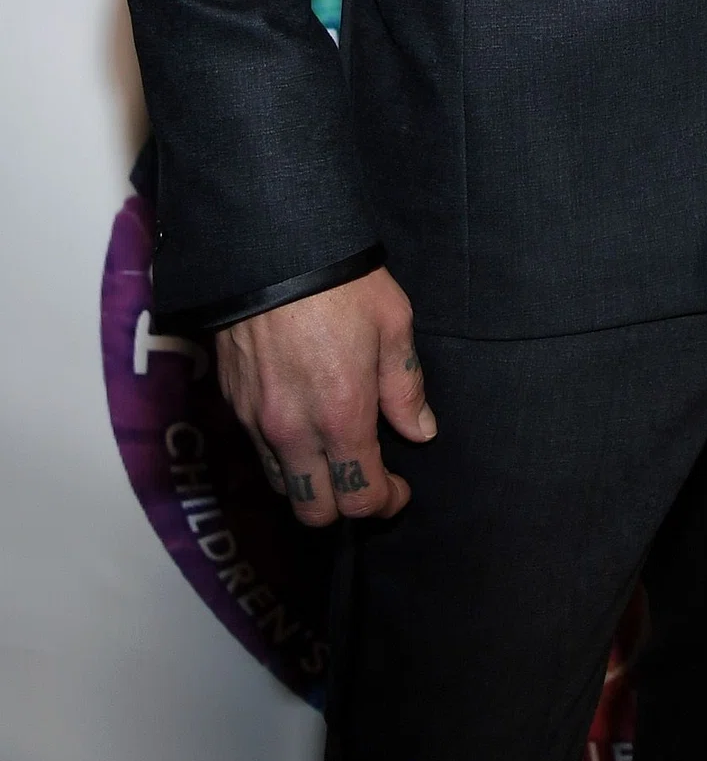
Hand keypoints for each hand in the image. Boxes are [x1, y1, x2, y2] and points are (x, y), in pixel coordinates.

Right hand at [214, 267, 435, 529]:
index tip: (398, 490)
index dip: (385, 502)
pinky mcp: (232, 404)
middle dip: (344, 507)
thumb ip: (405, 385)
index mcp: (342, 414)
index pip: (361, 497)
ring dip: (310, 482)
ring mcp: (256, 421)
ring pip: (282, 485)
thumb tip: (420, 430)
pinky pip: (258, 451)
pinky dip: (282, 453)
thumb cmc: (342, 283)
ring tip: (334, 453)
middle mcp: (294, 431)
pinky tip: (302, 425)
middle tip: (366, 479)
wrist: (271, 250)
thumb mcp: (393, 323)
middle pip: (313, 511)